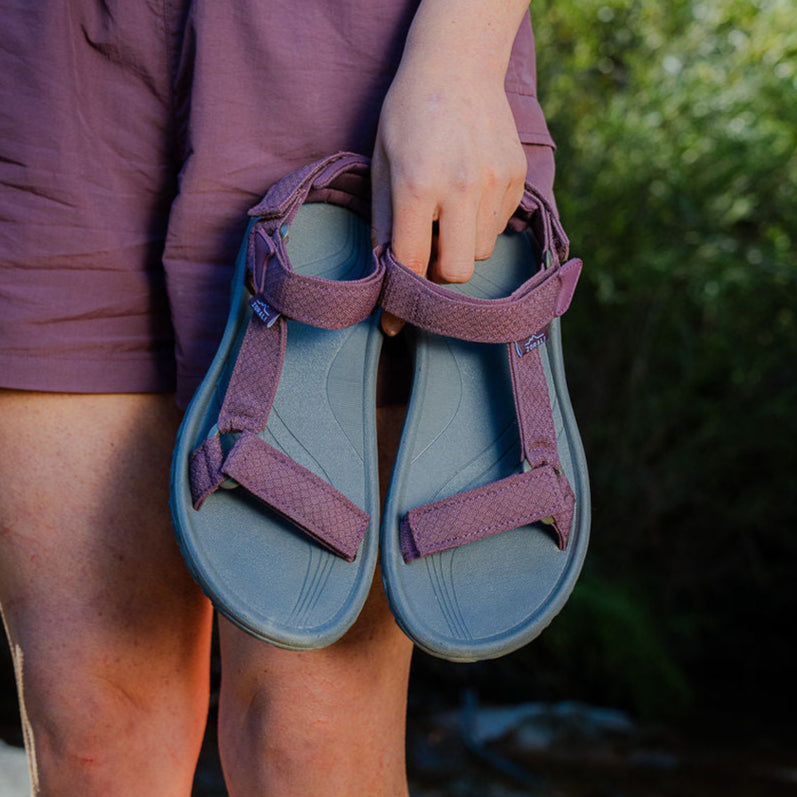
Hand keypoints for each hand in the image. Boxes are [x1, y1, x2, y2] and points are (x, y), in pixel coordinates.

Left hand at [371, 0, 528, 334]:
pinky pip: (498, 227)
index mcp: (419, 184)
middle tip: (426, 254)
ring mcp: (494, 182)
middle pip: (457, 272)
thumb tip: (385, 272)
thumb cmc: (409, 114)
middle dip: (439, 275)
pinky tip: (468, 192)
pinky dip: (480, 224)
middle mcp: (461, 187)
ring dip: (460, 246)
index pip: (411, 264)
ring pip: (480, 253)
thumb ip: (385, 221)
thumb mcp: (381, 163)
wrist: (458, 64)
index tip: (393, 325)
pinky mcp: (515, 178)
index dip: (399, 302)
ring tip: (448, 210)